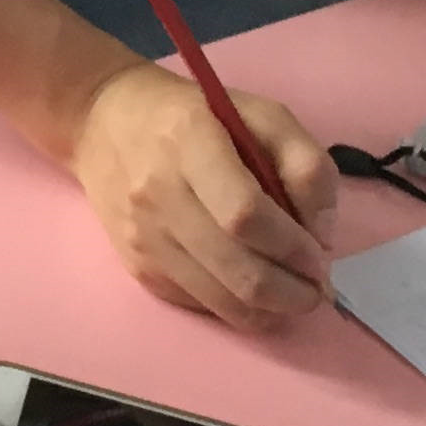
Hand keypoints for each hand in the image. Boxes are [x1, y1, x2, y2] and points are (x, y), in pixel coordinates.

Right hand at [69, 63, 336, 331]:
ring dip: (273, 310)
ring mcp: (145, 238)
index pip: (246, 215)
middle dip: (294, 294)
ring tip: (294, 294)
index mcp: (190, 143)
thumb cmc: (197, 115)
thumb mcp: (262, 115)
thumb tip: (321, 235)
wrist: (104, 124)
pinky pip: (201, 306)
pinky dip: (238, 307)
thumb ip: (307, 165)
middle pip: (239, 272)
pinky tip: (251, 285)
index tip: (320, 256)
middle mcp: (159, 194)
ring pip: (223, 302)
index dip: (293, 246)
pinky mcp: (138, 267)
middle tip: (317, 289)